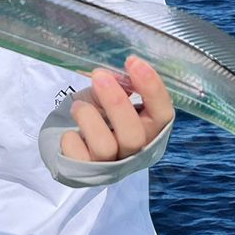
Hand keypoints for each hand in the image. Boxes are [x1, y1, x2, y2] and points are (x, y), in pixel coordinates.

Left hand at [60, 55, 174, 161]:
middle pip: (134, 135)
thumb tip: (116, 76)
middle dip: (116, 102)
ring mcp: (111, 165)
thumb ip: (120, 88)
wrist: (76, 139)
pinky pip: (78, 156)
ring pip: (104, 147)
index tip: (133, 62)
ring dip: (88, 117)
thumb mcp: (112, 97)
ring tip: (78, 105)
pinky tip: (71, 132)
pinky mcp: (86, 172)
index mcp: (150, 131)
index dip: (152, 89)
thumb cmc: (101, 114)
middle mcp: (135, 152)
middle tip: (99, 76)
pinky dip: (71, 139)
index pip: (163, 115)